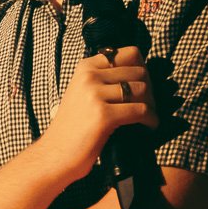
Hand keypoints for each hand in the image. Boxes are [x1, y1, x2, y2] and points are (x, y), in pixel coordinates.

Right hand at [42, 47, 157, 185]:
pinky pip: (141, 110)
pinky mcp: (103, 115)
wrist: (55, 155)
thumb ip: (104, 78)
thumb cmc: (73, 128)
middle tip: (148, 106)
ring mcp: (95, 95)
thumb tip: (141, 71)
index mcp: (86, 67)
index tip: (142, 87)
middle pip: (140, 72)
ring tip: (148, 118)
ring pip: (142, 89)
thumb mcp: (83, 93)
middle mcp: (89, 76)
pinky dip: (151, 119)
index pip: (131, 53)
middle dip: (150, 90)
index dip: (143, 69)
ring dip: (152, 105)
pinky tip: (149, 127)